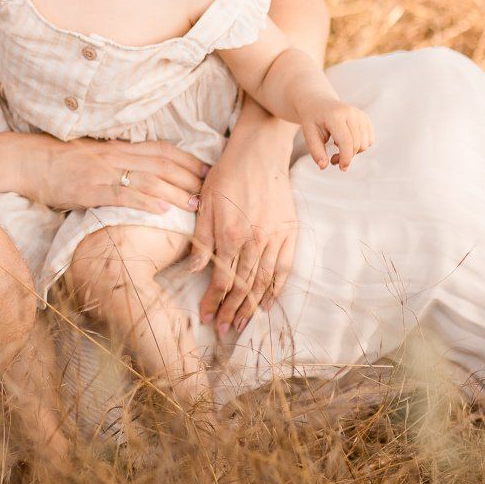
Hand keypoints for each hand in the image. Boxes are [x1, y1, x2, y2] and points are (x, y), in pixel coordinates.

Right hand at [12, 134, 204, 212]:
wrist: (28, 162)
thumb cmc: (59, 160)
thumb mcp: (94, 155)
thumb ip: (119, 159)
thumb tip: (142, 170)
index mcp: (118, 147)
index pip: (163, 150)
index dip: (188, 160)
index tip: (208, 171)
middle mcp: (116, 156)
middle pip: (163, 164)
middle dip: (190, 178)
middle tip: (212, 192)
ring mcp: (103, 172)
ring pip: (149, 180)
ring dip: (175, 193)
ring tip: (195, 205)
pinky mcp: (90, 189)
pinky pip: (122, 195)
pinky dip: (145, 203)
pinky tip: (162, 212)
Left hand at [191, 135, 299, 336]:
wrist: (259, 153)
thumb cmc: (227, 175)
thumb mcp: (205, 202)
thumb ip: (201, 238)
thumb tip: (195, 270)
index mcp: (229, 234)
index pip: (220, 278)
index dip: (213, 301)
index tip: (207, 318)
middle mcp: (252, 240)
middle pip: (241, 285)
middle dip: (231, 310)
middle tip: (224, 330)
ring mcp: (273, 237)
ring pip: (262, 281)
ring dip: (251, 305)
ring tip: (243, 324)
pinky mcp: (289, 231)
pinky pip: (284, 267)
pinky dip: (276, 288)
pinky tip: (268, 303)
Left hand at [301, 100, 372, 169]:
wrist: (318, 103)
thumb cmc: (313, 120)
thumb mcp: (309, 134)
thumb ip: (316, 151)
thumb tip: (324, 166)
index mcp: (335, 115)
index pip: (346, 141)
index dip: (346, 157)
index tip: (342, 168)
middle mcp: (351, 112)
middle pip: (356, 145)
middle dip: (346, 156)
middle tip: (333, 159)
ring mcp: (360, 114)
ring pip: (365, 144)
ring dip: (353, 152)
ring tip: (337, 149)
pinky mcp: (365, 118)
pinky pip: (369, 140)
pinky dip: (359, 146)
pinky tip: (346, 142)